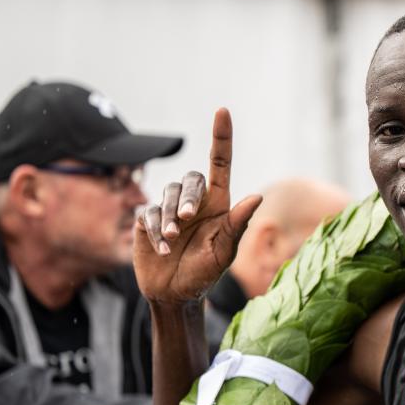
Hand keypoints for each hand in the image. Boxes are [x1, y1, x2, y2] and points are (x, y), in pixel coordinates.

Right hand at [133, 109, 261, 304]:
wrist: (176, 294)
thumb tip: (256, 196)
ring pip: (167, 193)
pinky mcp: (148, 220)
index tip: (222, 111)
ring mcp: (170, 210)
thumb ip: (237, 224)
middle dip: (187, 196)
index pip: (220, 163)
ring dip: (170, 217)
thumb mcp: (224, 252)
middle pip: (189, 178)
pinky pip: (149, 212)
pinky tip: (163, 249)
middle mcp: (194, 202)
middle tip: (187, 219)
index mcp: (219, 204)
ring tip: (175, 240)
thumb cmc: (205, 273)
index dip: (221, 137)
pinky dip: (156, 231)